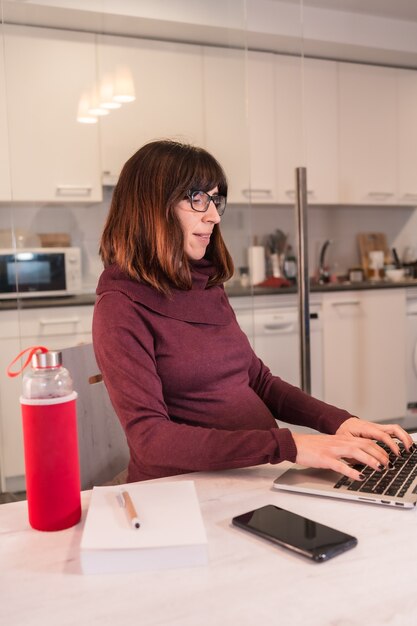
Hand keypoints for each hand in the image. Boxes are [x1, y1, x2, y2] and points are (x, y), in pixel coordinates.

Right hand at [292, 419, 413, 481]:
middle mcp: (340, 442)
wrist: (295, 444)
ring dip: (370, 460)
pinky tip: (359, 476)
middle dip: (380, 454)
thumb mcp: (332, 444)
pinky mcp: (325, 459)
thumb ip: (345, 449)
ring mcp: (333, 450)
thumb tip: (359, 458)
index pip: (366, 441)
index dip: (379, 449)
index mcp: (342, 439)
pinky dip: (352, 471)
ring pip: (356, 453)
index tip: (387, 457)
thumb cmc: (312, 446)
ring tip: (379, 468)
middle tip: (388, 464)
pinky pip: (341, 465)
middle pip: (365, 445)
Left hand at [336, 417, 413, 456]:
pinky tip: (404, 445)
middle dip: (404, 439)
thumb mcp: (345, 442)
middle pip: (394, 429)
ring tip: (410, 448)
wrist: (341, 423)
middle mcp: (374, 427)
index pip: (383, 435)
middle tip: (409, 450)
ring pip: (395, 429)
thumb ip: (354, 451)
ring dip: (404, 437)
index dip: (392, 445)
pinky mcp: (379, 430)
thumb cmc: (343, 432)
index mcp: (366, 429)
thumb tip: (364, 462)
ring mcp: (378, 428)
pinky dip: (400, 437)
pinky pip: (392, 432)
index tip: (397, 454)